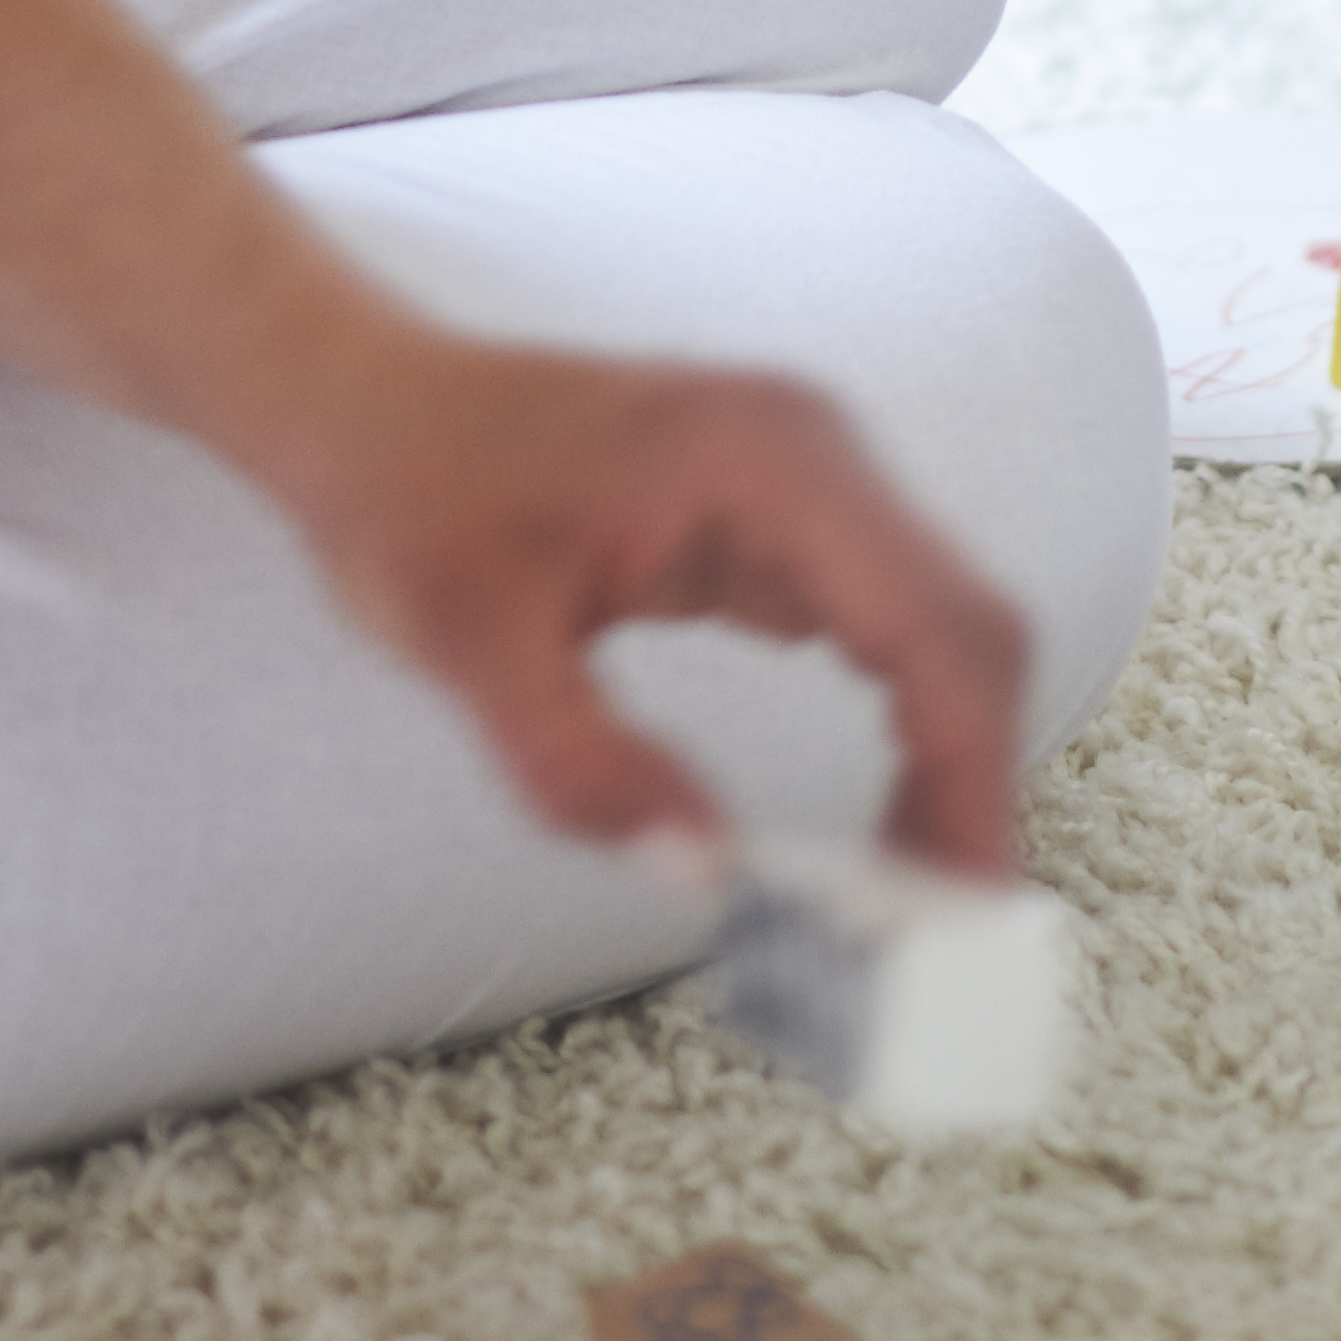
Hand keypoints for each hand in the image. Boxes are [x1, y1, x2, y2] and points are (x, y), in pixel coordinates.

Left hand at [254, 319, 1034, 883]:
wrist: (365, 408)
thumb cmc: (410, 502)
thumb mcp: (470, 645)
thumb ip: (580, 766)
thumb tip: (705, 879)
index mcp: (772, 464)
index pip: (935, 629)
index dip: (971, 774)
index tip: (970, 902)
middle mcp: (818, 456)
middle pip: (969, 630)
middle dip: (975, 782)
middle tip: (947, 932)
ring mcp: (810, 483)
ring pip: (941, 631)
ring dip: (947, 760)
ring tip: (914, 897)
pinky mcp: (784, 521)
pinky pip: (887, 628)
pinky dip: (903, 727)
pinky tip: (876, 825)